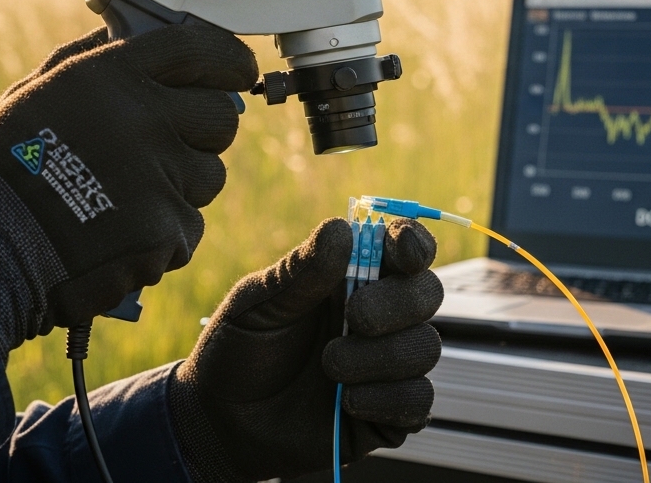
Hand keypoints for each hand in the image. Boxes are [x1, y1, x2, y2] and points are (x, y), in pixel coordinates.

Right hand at [0, 24, 257, 357]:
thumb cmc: (4, 169)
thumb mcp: (35, 91)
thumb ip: (90, 59)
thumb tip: (129, 35)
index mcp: (114, 75)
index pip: (203, 49)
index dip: (230, 60)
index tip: (238, 72)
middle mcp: (145, 117)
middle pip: (222, 117)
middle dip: (204, 132)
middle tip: (168, 147)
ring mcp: (160, 175)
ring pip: (210, 176)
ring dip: (180, 187)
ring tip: (124, 199)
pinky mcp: (166, 229)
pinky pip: (188, 227)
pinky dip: (162, 235)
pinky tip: (118, 234)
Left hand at [168, 217, 444, 481]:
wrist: (222, 421)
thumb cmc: (239, 351)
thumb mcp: (258, 304)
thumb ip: (301, 270)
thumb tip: (341, 230)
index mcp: (350, 277)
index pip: (403, 247)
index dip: (413, 242)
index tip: (403, 249)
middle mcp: (379, 317)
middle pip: (427, 292)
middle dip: (397, 303)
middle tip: (354, 317)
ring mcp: (387, 365)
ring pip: (425, 346)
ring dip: (379, 356)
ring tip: (329, 365)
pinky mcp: (390, 413)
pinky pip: (419, 399)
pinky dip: (385, 397)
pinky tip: (347, 401)